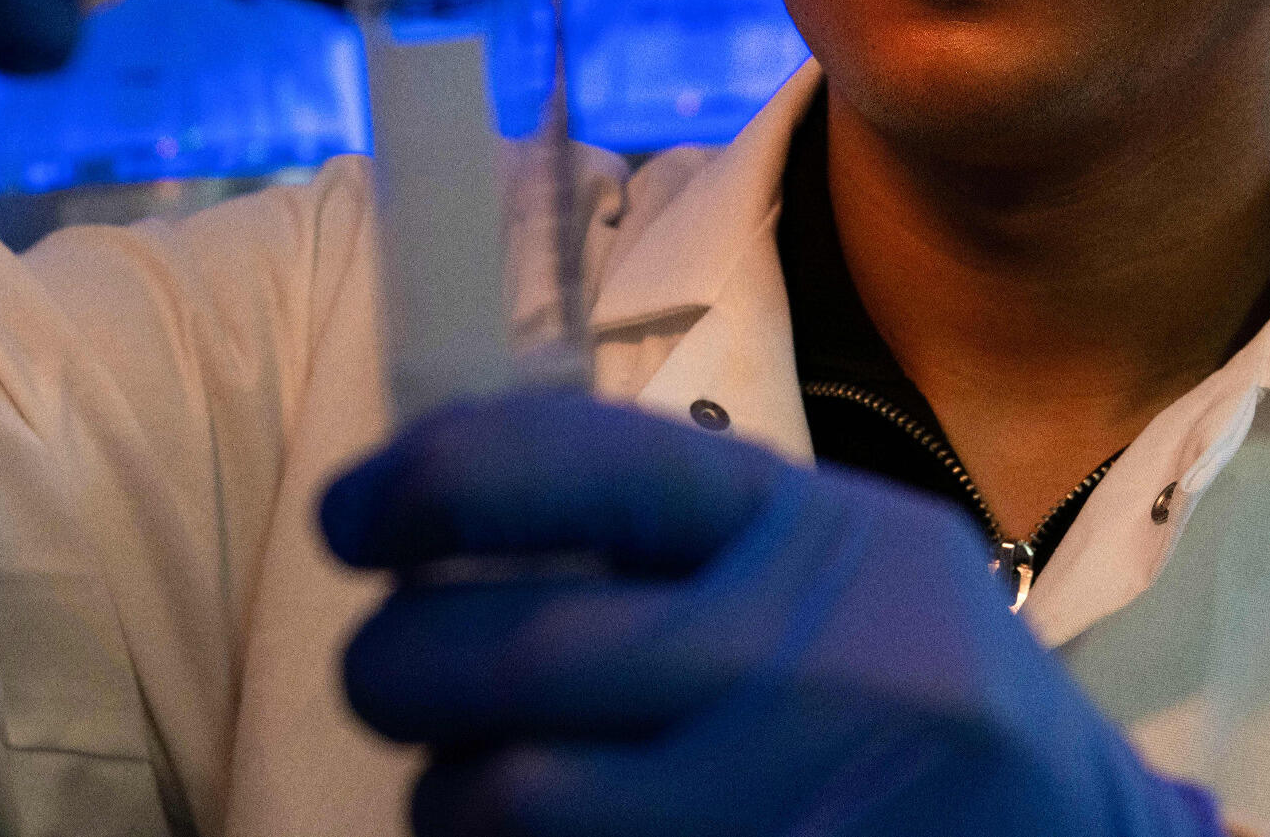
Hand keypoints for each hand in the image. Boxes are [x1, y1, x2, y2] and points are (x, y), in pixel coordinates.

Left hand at [321, 392, 1222, 836]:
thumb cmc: (917, 678)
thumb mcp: (836, 551)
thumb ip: (670, 521)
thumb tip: (439, 492)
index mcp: (805, 534)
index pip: (571, 468)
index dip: (424, 484)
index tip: (352, 516)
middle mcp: (795, 669)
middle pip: (502, 655)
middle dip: (395, 660)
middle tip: (389, 664)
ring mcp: (777, 814)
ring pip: (497, 805)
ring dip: (446, 791)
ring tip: (479, 775)